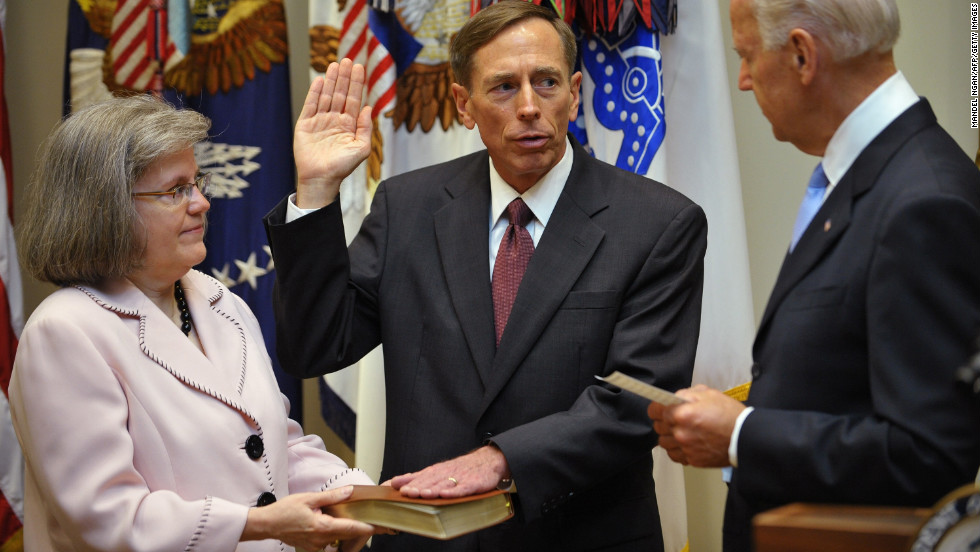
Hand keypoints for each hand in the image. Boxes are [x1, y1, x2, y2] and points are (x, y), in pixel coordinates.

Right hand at [241, 486, 375, 549]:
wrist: (267, 524)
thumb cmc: (284, 510)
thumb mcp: (309, 498)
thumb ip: (331, 496)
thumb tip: (350, 491)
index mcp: (323, 527)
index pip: (351, 528)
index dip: (367, 527)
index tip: (379, 526)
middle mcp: (321, 540)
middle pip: (347, 535)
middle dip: (360, 528)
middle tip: (375, 522)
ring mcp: (317, 546)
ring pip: (339, 539)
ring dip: (347, 530)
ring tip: (356, 521)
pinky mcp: (312, 547)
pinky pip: (329, 541)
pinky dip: (335, 534)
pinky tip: (334, 523)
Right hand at [293, 58, 372, 208]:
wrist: (321, 179)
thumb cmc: (342, 167)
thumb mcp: (361, 149)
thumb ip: (366, 128)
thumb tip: (369, 108)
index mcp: (349, 125)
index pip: (354, 100)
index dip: (356, 83)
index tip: (360, 68)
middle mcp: (335, 120)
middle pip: (340, 94)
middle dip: (344, 77)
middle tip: (348, 60)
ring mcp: (320, 121)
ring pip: (327, 96)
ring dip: (331, 80)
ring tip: (335, 64)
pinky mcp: (305, 124)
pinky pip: (311, 105)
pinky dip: (315, 92)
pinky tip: (321, 80)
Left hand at [390, 446, 509, 498]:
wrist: (488, 461)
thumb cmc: (461, 469)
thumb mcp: (437, 471)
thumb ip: (416, 477)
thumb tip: (395, 482)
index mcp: (437, 471)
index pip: (421, 477)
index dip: (409, 483)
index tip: (398, 488)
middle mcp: (447, 473)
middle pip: (431, 481)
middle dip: (418, 487)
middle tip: (407, 492)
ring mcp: (460, 478)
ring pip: (445, 484)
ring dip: (433, 489)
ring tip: (423, 494)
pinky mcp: (473, 484)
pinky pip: (463, 488)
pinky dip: (454, 491)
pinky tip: (446, 494)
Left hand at [648, 384, 745, 467]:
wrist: (745, 437)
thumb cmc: (729, 414)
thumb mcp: (708, 393)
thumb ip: (685, 394)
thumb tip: (673, 398)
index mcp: (682, 414)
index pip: (654, 411)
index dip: (657, 407)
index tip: (661, 408)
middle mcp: (680, 433)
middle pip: (658, 426)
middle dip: (664, 420)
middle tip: (676, 418)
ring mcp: (685, 448)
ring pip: (663, 442)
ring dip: (669, 436)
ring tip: (682, 431)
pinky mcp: (692, 460)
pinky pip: (674, 455)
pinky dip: (676, 449)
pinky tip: (686, 443)